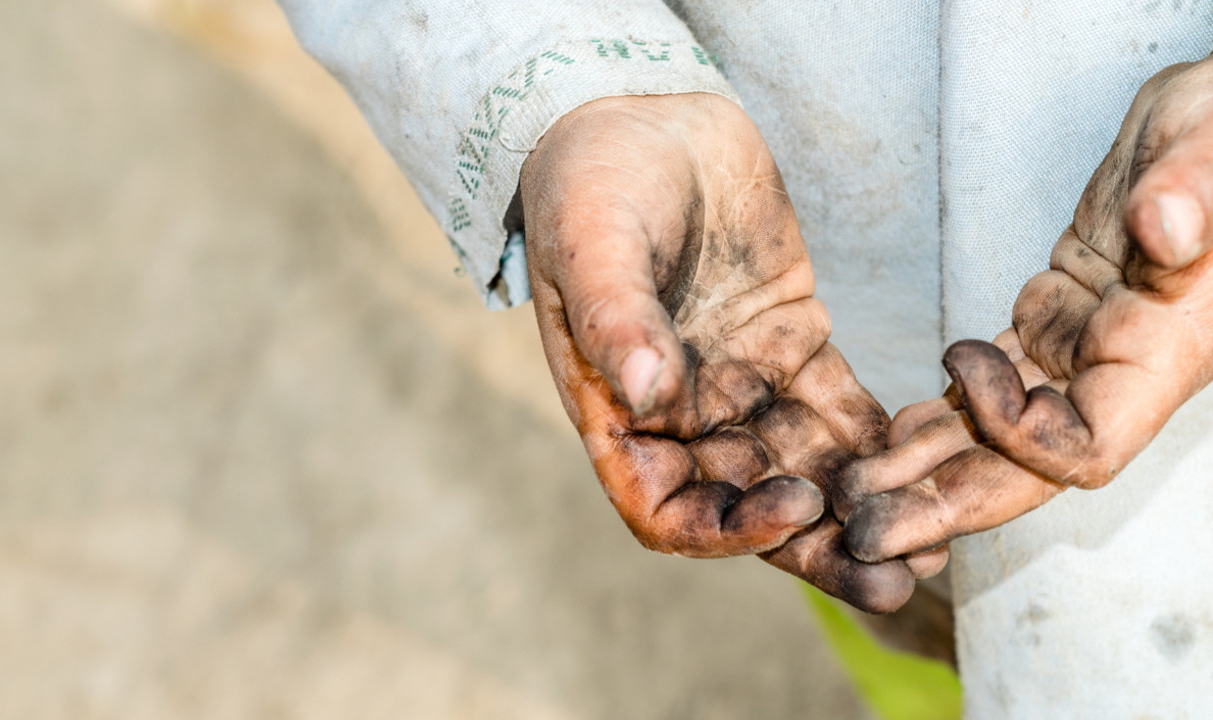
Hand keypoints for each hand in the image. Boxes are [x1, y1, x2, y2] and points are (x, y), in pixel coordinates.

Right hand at [522, 93, 942, 611]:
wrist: (643, 117)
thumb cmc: (592, 182)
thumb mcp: (593, 243)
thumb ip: (616, 320)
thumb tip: (647, 397)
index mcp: (620, 409)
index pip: (667, 507)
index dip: (727, 529)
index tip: (792, 510)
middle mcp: (681, 413)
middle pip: (749, 503)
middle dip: (819, 544)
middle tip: (894, 575)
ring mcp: (740, 381)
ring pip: (804, 465)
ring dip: (864, 506)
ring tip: (936, 532)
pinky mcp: (791, 341)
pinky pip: (839, 406)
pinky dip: (882, 438)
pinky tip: (937, 453)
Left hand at [840, 56, 1212, 561]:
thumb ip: (1195, 189)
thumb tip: (1164, 230)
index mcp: (1163, 352)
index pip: (1086, 447)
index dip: (1019, 437)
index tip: (962, 367)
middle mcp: (1119, 372)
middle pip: (1023, 468)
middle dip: (943, 501)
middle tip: (858, 532)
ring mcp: (1081, 354)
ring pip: (995, 436)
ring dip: (925, 468)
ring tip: (847, 495)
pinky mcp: (1051, 325)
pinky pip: (988, 387)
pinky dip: (940, 413)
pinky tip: (884, 437)